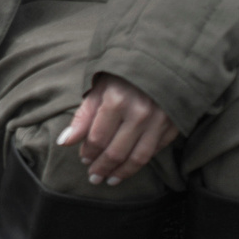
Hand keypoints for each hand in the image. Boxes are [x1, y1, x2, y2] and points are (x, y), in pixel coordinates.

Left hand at [59, 73, 179, 186]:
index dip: (89, 152)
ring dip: (122, 173)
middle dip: (102, 168)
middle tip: (94, 177)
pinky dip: (141, 162)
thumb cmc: (124, 73)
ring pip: (138, 158)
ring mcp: (160, 121)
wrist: (162, 59)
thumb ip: (83, 116)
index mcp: (117, 101)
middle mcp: (140, 113)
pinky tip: (130, 167)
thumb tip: (64, 142)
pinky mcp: (174, 125)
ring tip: (110, 180)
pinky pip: (155, 151)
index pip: (98, 138)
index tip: (84, 159)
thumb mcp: (99, 87)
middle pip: (116, 152)